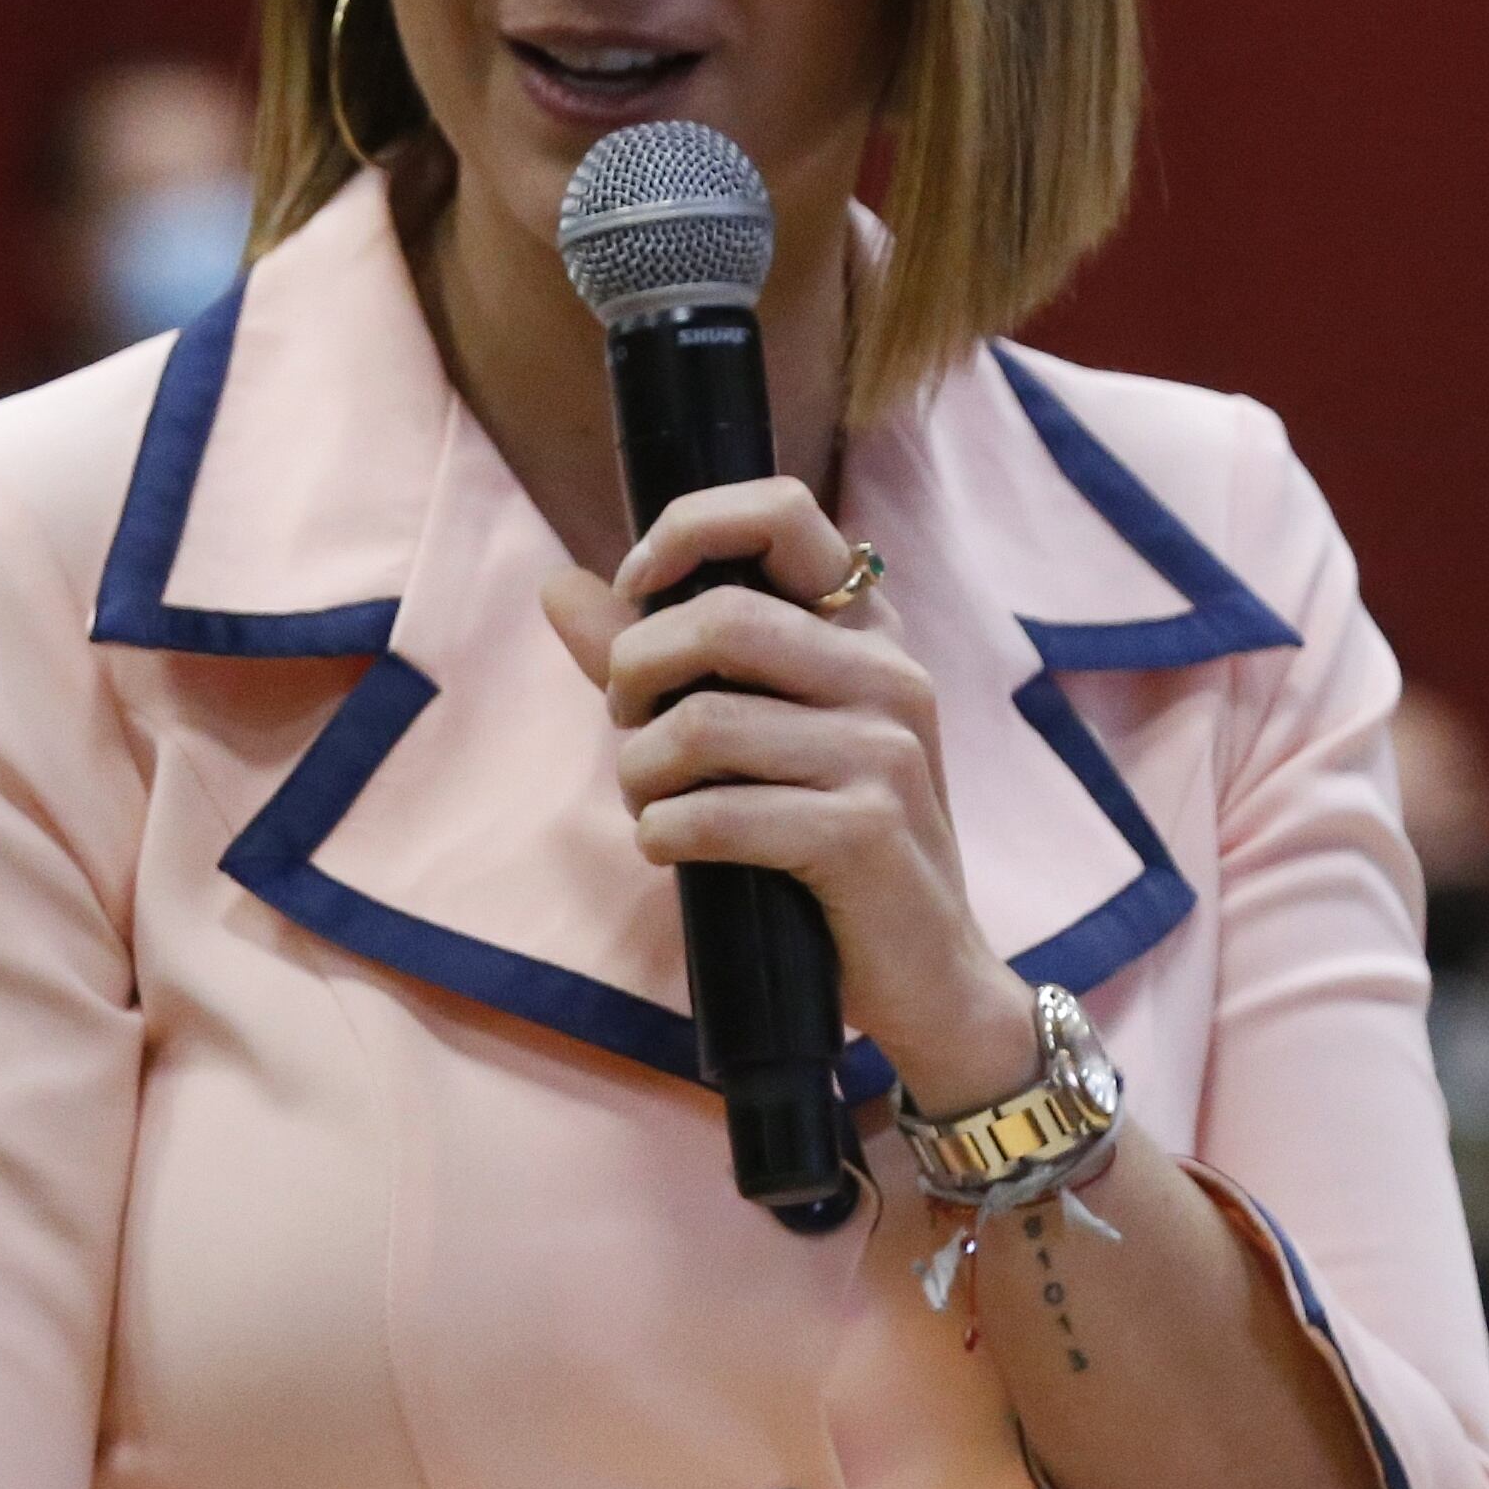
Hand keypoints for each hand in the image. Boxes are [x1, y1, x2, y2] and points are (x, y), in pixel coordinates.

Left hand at [540, 477, 1038, 1110]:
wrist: (929, 975)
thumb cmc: (830, 850)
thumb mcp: (758, 741)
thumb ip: (661, 661)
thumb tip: (559, 585)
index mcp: (869, 633)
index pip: (780, 513)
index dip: (685, 530)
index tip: (633, 587)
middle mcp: (890, 675)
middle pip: (719, 618)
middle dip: (635, 672)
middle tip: (627, 730)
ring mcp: (887, 752)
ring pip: (705, 722)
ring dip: (640, 771)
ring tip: (648, 803)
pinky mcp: (866, 832)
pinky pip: (720, 812)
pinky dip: (665, 832)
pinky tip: (668, 848)